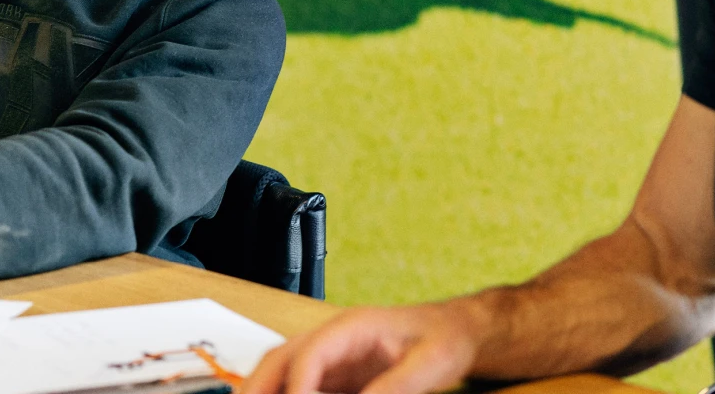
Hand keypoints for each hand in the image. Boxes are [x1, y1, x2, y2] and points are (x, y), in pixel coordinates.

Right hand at [243, 301, 487, 393]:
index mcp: (351, 327)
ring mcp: (333, 357)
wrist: (457, 331)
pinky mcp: (339, 377)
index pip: (310, 354)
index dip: (297, 385)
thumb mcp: (426, 366)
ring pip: (284, 371)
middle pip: (280, 358)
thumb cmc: (444, 338)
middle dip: (257, 385)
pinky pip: (303, 387)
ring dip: (266, 391)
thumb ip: (391, 388)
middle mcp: (334, 339)